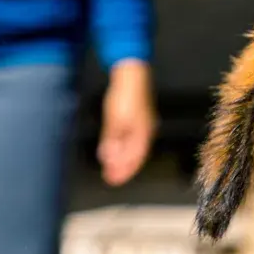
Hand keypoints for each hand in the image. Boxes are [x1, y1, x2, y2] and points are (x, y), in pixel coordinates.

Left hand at [98, 59, 156, 185]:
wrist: (130, 74)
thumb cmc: (126, 95)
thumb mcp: (116, 120)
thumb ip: (113, 140)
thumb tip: (109, 158)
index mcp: (142, 133)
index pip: (134, 158)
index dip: (124, 171)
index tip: (113, 180)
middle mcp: (144, 131)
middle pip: (134, 155)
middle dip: (122, 168)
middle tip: (110, 178)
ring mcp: (140, 124)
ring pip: (131, 147)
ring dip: (121, 159)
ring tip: (110, 167)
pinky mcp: (134, 117)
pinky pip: (128, 138)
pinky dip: (121, 146)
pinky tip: (114, 148)